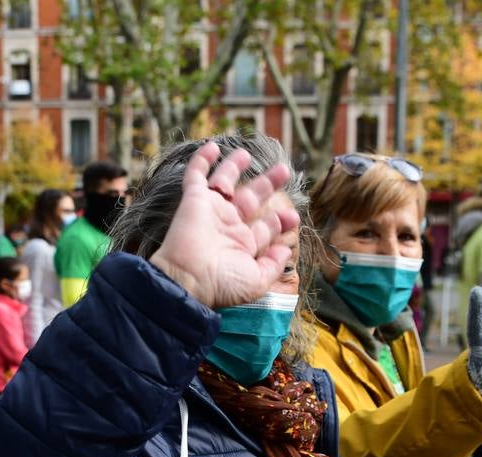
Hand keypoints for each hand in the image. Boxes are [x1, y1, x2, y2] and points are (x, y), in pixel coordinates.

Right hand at [149, 142, 298, 308]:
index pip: (265, 227)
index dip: (280, 220)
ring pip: (225, 182)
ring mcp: (211, 211)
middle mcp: (228, 226)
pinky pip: (196, 175)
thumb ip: (273, 265)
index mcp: (242, 245)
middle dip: (268, 184)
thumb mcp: (256, 280)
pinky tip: (212, 147)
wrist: (188, 279)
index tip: (293, 216)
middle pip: (251, 199)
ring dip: (235, 166)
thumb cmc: (222, 283)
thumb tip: (285, 251)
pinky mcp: (194, 200)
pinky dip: (202, 160)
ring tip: (248, 153)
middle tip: (284, 171)